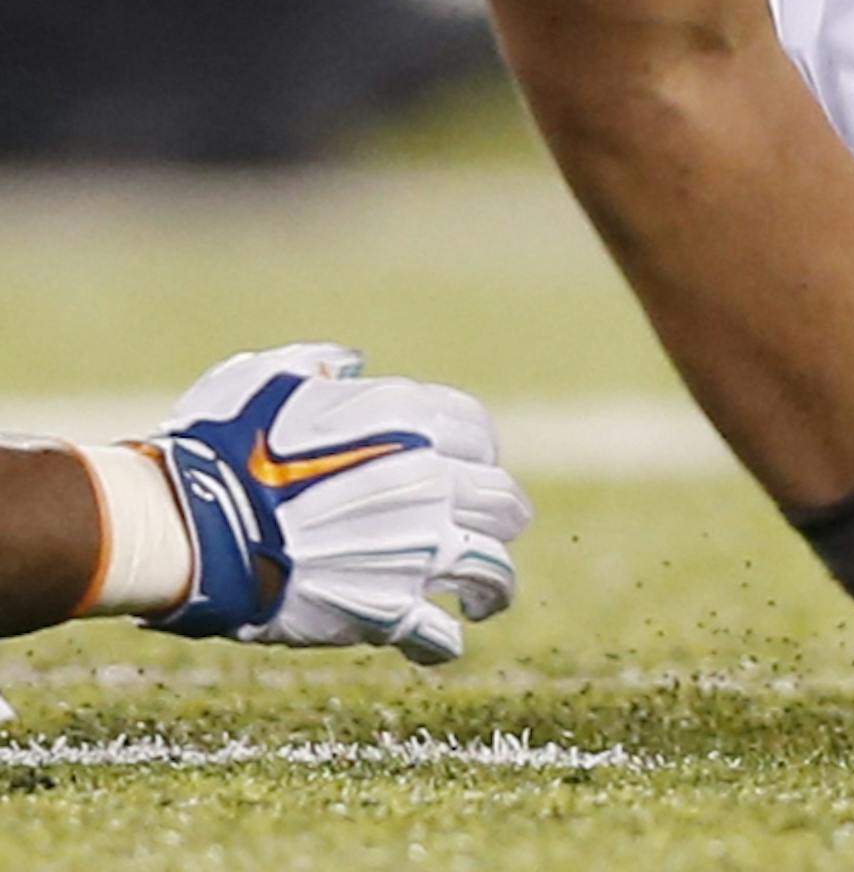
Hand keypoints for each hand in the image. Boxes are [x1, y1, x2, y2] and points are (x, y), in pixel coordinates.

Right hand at [142, 342, 530, 664]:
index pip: (477, 433)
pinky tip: (438, 643)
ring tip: (487, 599)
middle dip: (499, 512)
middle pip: (502, 500)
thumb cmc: (221, 444)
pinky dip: (442, 643)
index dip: (474, 452)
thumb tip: (349, 366)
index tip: (466, 466)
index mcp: (408, 418)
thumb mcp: (269, 379)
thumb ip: (320, 367)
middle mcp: (429, 479)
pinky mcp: (388, 610)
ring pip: (492, 569)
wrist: (194, 525)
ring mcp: (416, 548)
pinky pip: (439, 635)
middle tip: (491, 527)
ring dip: (493, 586)